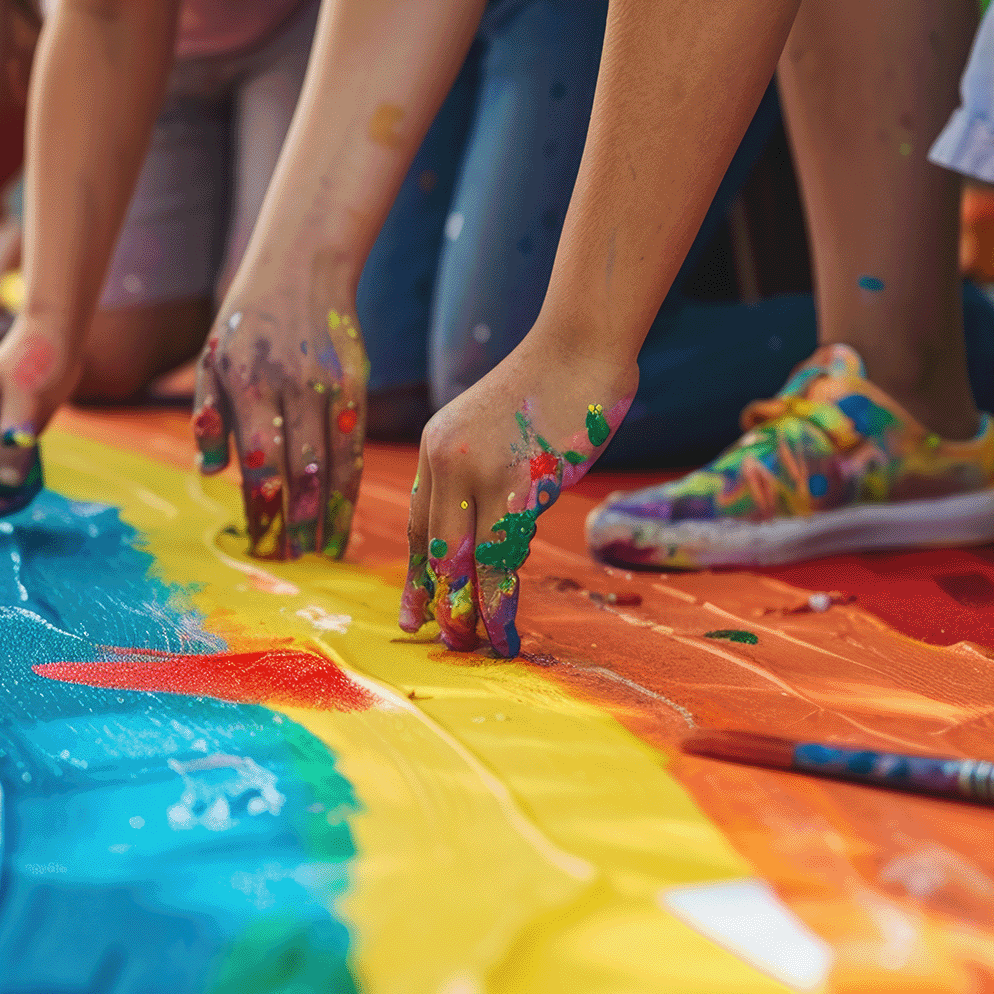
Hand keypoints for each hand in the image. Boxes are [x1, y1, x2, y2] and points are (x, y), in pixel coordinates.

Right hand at [0, 320, 76, 511]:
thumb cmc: (38, 359)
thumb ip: (13, 441)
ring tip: (33, 485)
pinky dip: (18, 473)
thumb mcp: (26, 401)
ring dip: (8, 485)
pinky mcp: (1, 432)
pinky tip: (34, 474)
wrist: (55, 337)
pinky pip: (3, 464)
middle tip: (27, 492)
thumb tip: (7, 481)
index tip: (17, 490)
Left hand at [193, 281, 368, 559]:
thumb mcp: (210, 362)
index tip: (261, 542)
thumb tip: (213, 473)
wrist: (299, 269)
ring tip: (324, 550)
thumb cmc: (245, 324)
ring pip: (334, 462)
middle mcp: (291, 387)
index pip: (260, 461)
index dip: (263, 507)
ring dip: (329, 512)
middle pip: (301, 469)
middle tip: (293, 558)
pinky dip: (351, 484)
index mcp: (248, 385)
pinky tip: (345, 512)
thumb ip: (208, 419)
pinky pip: (356, 445)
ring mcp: (328, 385)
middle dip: (297, 521)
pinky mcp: (355, 382)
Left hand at [400, 340, 635, 657]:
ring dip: (469, 612)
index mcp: (433, 448)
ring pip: (463, 561)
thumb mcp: (493, 430)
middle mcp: (444, 461)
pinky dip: (502, 600)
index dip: (419, 574)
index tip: (412, 613)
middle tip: (444, 641)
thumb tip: (489, 530)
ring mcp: (478, 472)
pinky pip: (501, 557)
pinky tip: (506, 626)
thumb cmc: (550, 388)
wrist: (580, 346)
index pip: (419, 525)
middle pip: (433, 549)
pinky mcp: (518, 482)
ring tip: (475, 647)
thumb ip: (481, 476)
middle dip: (438, 602)